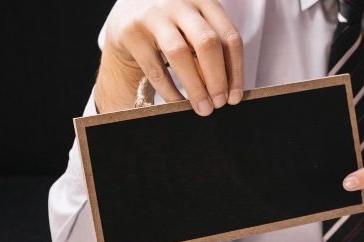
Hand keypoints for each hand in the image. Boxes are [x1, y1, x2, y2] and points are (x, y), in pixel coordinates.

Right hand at [100, 0, 243, 115]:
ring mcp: (153, 15)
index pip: (229, 38)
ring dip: (196, 88)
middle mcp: (179, 3)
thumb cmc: (173, 26)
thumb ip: (212, 49)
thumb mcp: (196, 27)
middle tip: (220, 104)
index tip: (235, 96)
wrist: (127, 14)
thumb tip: (229, 90)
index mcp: (204, 0)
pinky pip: (155, 68)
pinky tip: (179, 103)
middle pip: (208, 43)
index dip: (236, 71)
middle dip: (217, 79)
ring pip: (180, 54)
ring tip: (203, 108)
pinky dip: (170, 91)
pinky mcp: (131, 32)